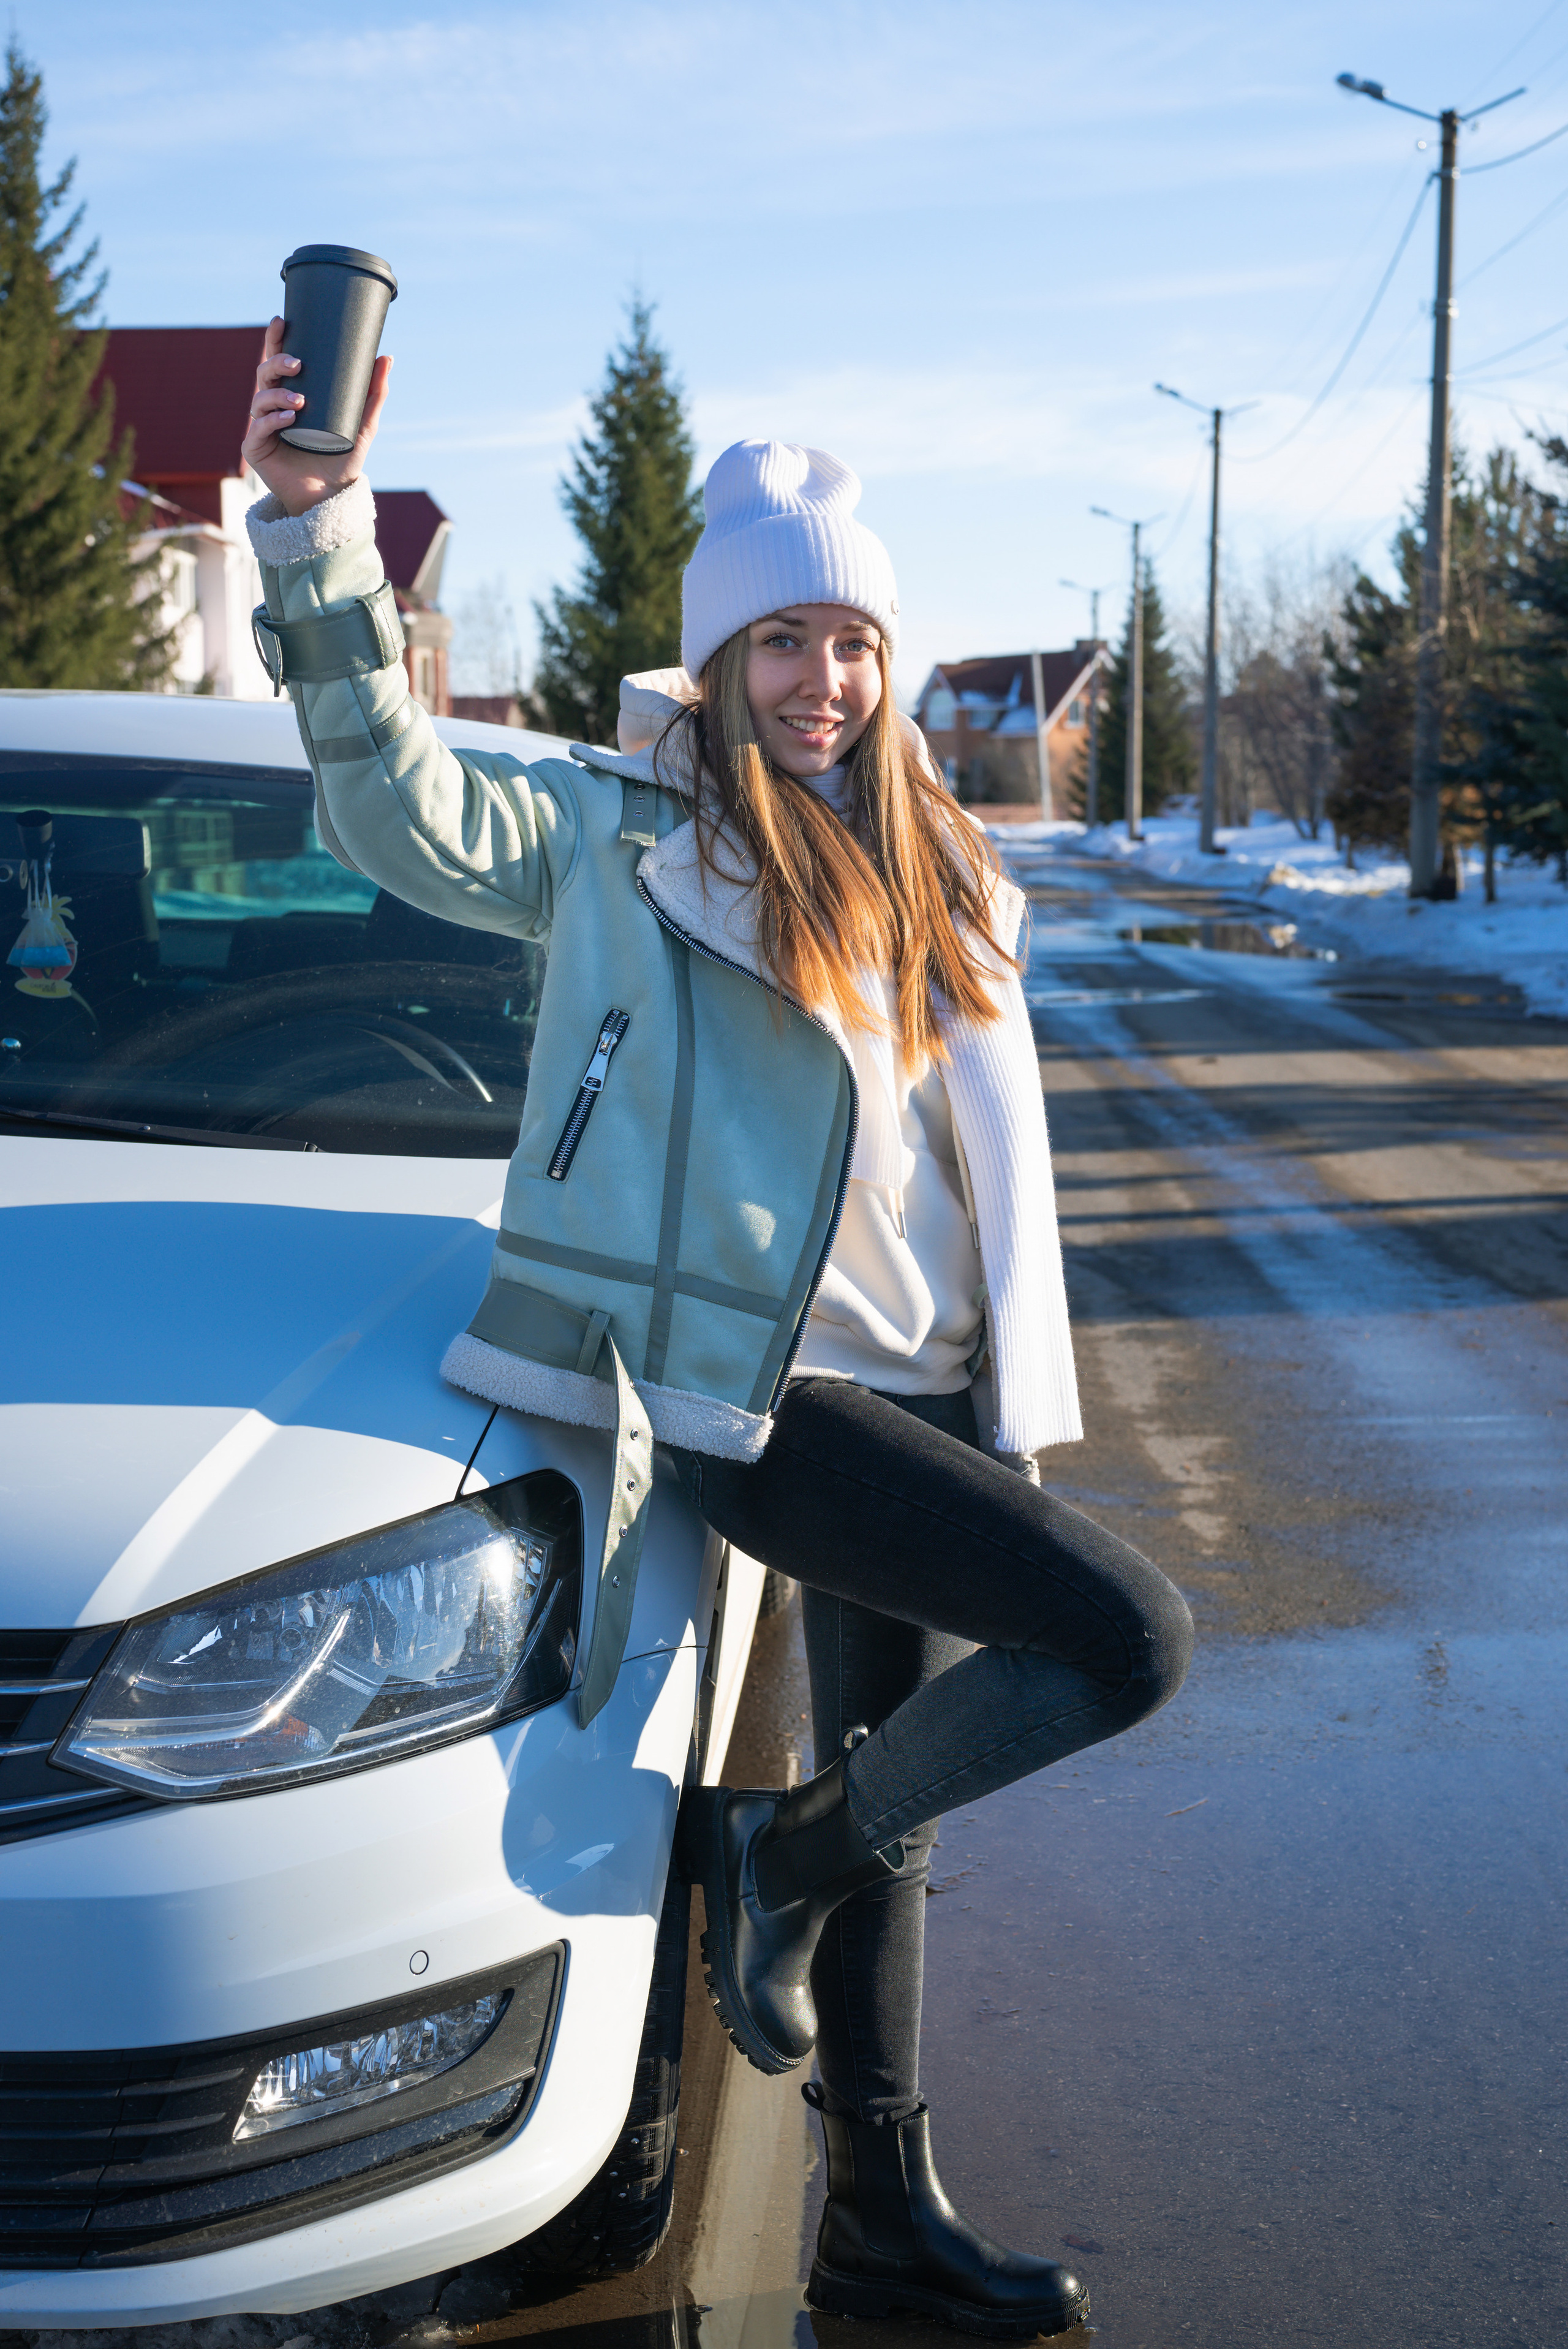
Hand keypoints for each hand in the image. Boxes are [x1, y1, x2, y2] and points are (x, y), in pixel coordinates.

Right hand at [241, 315, 392, 517]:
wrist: (331, 497)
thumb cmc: (342, 460)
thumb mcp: (362, 424)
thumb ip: (374, 393)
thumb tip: (386, 356)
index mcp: (291, 395)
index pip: (279, 363)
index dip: (275, 340)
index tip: (282, 321)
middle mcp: (272, 408)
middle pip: (264, 374)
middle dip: (276, 363)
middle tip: (297, 364)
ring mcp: (262, 427)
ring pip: (260, 399)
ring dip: (277, 395)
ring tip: (299, 403)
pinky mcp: (255, 449)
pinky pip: (259, 428)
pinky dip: (272, 421)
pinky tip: (288, 419)